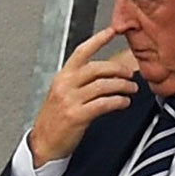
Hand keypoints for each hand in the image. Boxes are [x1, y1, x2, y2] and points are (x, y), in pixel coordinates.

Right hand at [28, 27, 139, 167]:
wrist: (43, 144)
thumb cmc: (54, 121)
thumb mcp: (62, 94)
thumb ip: (79, 82)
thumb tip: (104, 73)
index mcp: (62, 77)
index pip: (81, 52)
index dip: (98, 40)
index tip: (112, 31)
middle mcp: (65, 85)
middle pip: (97, 68)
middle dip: (118, 69)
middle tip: (130, 74)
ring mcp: (70, 100)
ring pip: (103, 85)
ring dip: (122, 86)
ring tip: (131, 89)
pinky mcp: (77, 115)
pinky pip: (103, 103)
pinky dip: (118, 101)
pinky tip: (123, 102)